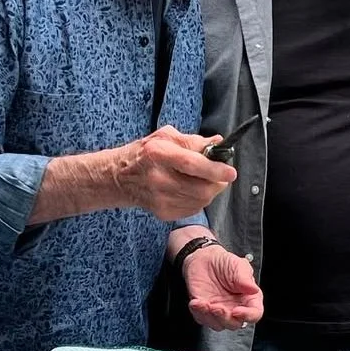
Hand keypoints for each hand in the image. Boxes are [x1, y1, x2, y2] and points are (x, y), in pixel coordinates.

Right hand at [115, 127, 235, 221]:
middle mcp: (158, 178)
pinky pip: (193, 209)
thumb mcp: (165, 137)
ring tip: (202, 180)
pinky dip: (198, 200)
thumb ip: (193, 141)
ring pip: (200, 201)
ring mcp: (160, 199)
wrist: (119, 178)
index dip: (215, 169)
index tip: (230, 172)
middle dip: (217, 183)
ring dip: (209, 191)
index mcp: (158, 153)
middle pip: (201, 188)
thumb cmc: (144, 153)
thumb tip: (218, 143)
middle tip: (220, 175)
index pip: (192, 164)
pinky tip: (189, 190)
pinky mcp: (163, 213)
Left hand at [184, 245, 263, 330]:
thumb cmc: (224, 263)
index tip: (237, 311)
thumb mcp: (239, 266)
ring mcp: (220, 312)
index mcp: (249, 299)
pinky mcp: (204, 312)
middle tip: (218, 308)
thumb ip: (246, 279)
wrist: (204, 259)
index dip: (248, 316)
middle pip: (235, 324)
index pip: (254, 314)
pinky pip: (202, 318)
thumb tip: (254, 289)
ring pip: (218, 325)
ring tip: (204, 304)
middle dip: (226, 319)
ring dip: (211, 317)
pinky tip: (196, 302)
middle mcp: (235, 308)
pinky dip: (198, 312)